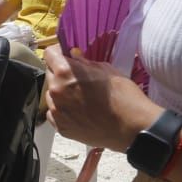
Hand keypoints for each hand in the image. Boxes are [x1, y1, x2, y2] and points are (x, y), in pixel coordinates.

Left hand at [43, 45, 161, 151]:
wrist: (131, 128)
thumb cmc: (124, 97)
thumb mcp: (106, 70)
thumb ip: (85, 63)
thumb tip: (75, 58)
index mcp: (66, 73)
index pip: (50, 54)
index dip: (58, 52)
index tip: (65, 55)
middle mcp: (56, 91)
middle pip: (50, 75)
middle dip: (61, 73)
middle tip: (77, 78)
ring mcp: (56, 111)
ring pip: (52, 95)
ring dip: (61, 93)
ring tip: (81, 98)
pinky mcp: (61, 127)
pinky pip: (55, 113)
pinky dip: (63, 110)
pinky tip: (79, 111)